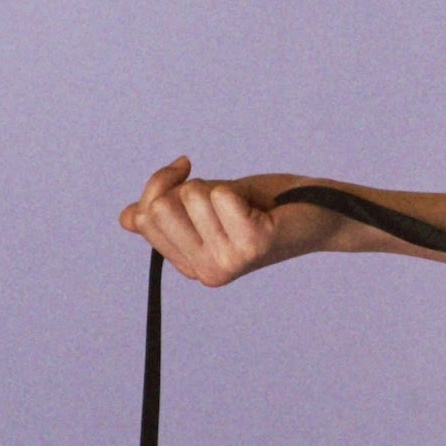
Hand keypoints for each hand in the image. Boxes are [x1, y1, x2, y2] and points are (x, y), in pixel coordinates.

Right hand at [118, 159, 325, 286]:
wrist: (319, 210)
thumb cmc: (263, 204)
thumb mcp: (203, 203)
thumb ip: (167, 210)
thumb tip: (126, 218)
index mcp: (188, 264)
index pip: (142, 216)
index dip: (162, 184)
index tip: (188, 173)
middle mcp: (204, 272)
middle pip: (158, 207)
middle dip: (189, 186)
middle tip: (227, 199)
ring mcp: (226, 263)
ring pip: (190, 196)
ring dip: (220, 188)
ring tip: (248, 207)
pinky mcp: (250, 246)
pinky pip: (220, 197)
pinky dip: (239, 191)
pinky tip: (261, 210)